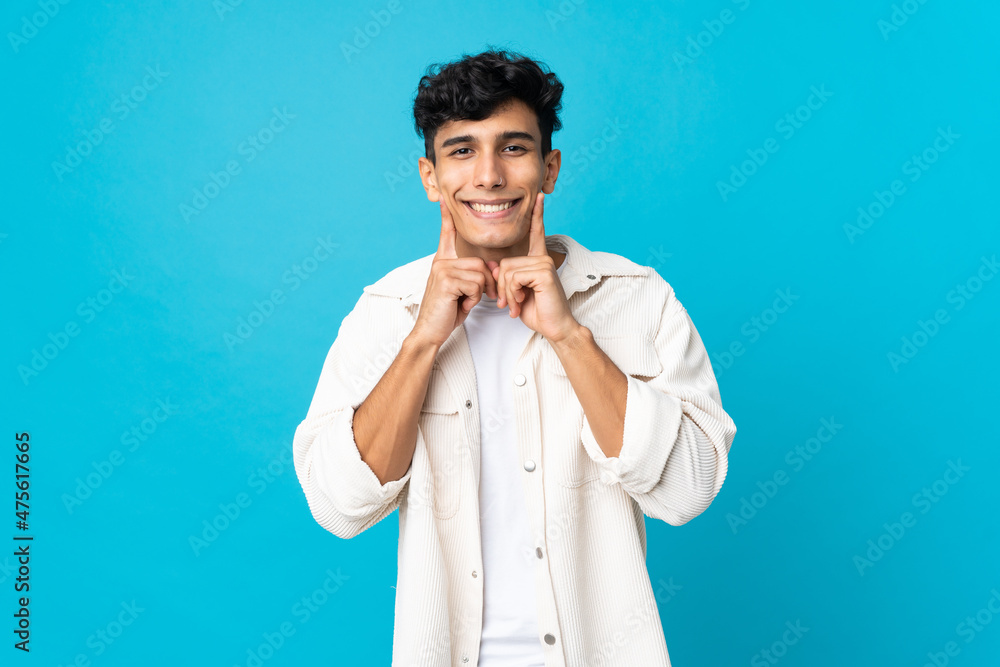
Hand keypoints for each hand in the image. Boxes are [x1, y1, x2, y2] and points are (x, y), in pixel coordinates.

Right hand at [410, 200, 497, 348]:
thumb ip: (473, 276)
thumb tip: (491, 266)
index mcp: (443, 262)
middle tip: (473, 299)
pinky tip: (461, 305)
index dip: (446, 218)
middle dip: (485, 283)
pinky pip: (475, 285)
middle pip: (479, 262)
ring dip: (478, 293)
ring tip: (464, 302)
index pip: (446, 235)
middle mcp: (441, 262)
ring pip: (479, 274)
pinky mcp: (446, 280)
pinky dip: (474, 299)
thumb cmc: (447, 312)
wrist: (431, 331)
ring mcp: (442, 270)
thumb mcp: (463, 291)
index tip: (443, 200)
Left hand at [492, 192, 578, 341]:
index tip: (540, 197)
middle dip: (502, 287)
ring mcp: (544, 263)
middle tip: (510, 303)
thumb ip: (505, 277)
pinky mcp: (543, 272)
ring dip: (507, 293)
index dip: (537, 215)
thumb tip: (494, 266)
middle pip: (505, 263)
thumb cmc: (537, 311)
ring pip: (507, 271)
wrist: (554, 327)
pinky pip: (514, 277)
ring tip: (517, 304)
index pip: (536, 233)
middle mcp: (542, 258)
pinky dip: (513, 293)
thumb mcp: (516, 292)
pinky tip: (522, 301)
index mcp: (538, 260)